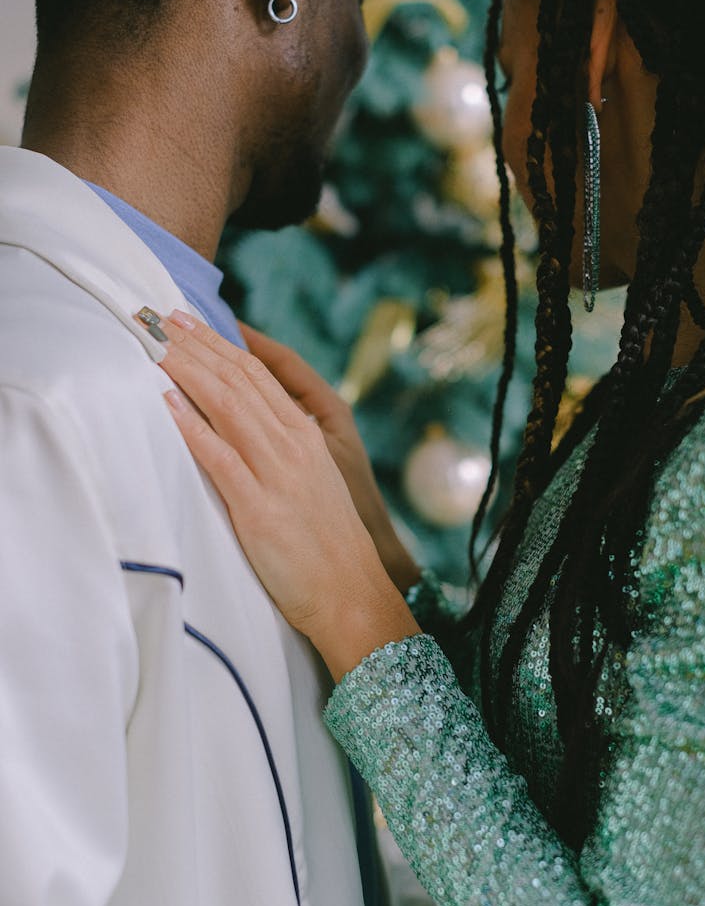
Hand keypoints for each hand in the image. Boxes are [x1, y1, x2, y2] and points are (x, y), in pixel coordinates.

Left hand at [159, 311, 420, 681]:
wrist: (350, 590)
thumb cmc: (327, 540)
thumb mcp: (313, 478)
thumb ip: (283, 444)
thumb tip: (244, 418)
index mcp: (305, 434)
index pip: (256, 374)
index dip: (217, 343)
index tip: (187, 321)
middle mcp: (292, 444)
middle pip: (236, 380)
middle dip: (194, 344)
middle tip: (157, 315)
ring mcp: (276, 474)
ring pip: (226, 406)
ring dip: (185, 371)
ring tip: (153, 344)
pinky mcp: (259, 509)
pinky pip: (220, 458)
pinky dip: (191, 427)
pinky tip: (166, 403)